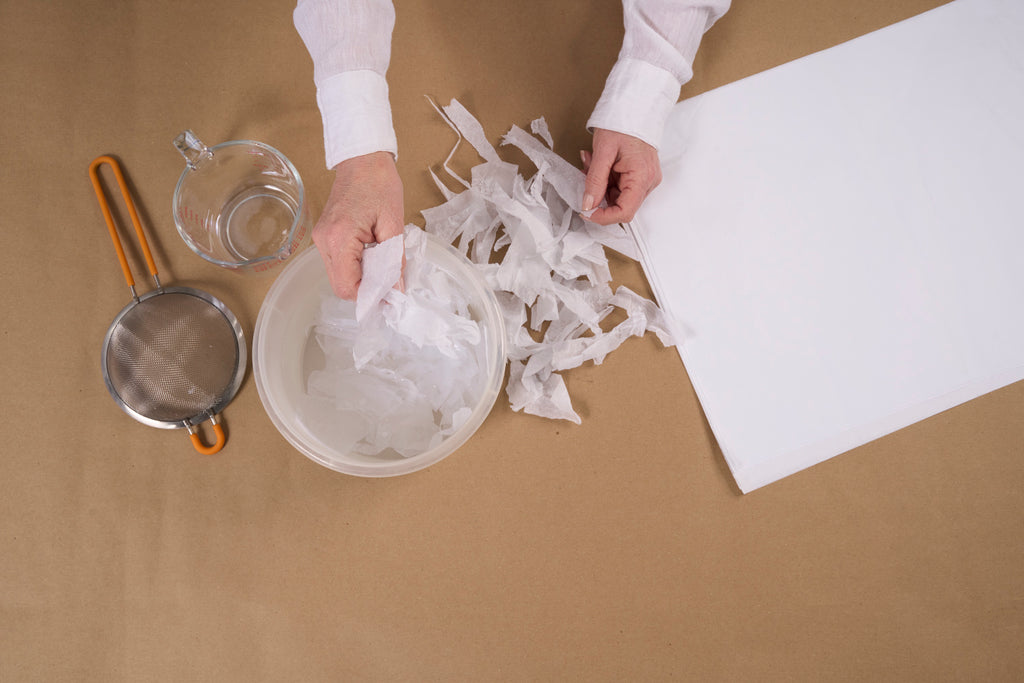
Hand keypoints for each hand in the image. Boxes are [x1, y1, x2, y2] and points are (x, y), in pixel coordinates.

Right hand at [312, 151, 404, 299]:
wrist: (361, 158)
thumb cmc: (379, 183)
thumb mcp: (393, 223)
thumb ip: (394, 260)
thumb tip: (397, 290)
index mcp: (339, 238)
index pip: (347, 286)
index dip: (369, 296)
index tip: (390, 296)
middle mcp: (323, 241)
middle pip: (340, 286)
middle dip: (366, 290)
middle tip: (391, 283)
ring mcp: (320, 239)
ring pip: (338, 277)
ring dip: (361, 279)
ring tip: (383, 265)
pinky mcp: (324, 236)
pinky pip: (338, 264)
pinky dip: (356, 268)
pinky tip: (372, 256)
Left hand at [581, 128, 661, 224]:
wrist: (635, 105)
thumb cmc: (622, 123)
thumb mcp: (603, 152)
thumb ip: (595, 181)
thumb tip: (588, 204)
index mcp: (642, 177)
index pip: (625, 212)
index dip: (604, 217)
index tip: (586, 211)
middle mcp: (648, 181)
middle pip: (621, 206)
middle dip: (599, 197)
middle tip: (585, 177)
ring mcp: (645, 179)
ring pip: (618, 196)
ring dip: (600, 186)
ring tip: (590, 163)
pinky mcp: (640, 175)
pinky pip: (620, 186)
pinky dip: (605, 179)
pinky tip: (598, 164)